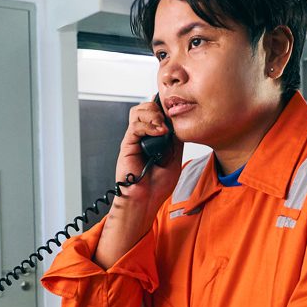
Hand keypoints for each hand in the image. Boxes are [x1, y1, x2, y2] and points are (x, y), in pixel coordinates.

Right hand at [94, 99, 183, 267]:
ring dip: (153, 114)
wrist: (146, 200)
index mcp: (153, 137)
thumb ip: (175, 140)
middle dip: (158, 108)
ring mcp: (134, 139)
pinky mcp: (127, 145)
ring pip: (138, 111)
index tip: (177, 112)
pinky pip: (135, 126)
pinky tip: (159, 133)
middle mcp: (142, 136)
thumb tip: (179, 123)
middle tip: (169, 120)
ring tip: (163, 127)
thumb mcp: (175, 158)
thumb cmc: (158, 185)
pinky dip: (148, 126)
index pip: (156, 112)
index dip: (165, 108)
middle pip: (145, 107)